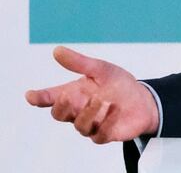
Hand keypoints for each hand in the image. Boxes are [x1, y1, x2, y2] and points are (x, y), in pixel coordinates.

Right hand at [25, 46, 159, 142]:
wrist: (144, 100)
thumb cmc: (118, 85)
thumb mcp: (101, 69)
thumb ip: (80, 63)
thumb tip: (57, 50)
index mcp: (74, 93)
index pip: (50, 97)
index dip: (39, 97)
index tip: (30, 95)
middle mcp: (78, 110)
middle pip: (59, 114)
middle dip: (62, 106)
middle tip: (69, 95)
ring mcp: (90, 124)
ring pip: (80, 124)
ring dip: (89, 112)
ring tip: (102, 100)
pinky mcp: (105, 135)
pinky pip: (100, 134)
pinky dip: (106, 122)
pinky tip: (115, 110)